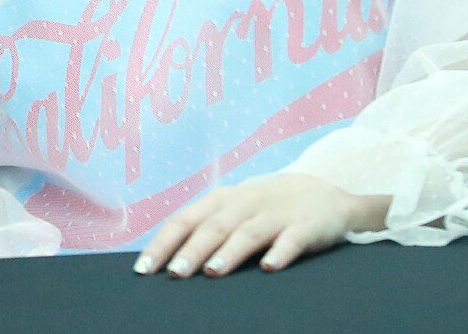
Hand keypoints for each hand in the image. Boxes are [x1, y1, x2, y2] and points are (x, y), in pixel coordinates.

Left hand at [134, 175, 385, 278]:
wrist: (324, 194)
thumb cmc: (264, 209)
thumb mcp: (233, 211)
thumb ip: (204, 229)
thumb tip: (165, 260)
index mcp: (221, 201)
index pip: (184, 220)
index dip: (163, 243)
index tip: (143, 270)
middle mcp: (244, 204)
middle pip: (213, 227)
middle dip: (192, 250)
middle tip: (175, 273)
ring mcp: (276, 214)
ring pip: (248, 232)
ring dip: (229, 252)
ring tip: (212, 271)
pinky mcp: (306, 226)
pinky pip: (292, 240)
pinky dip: (281, 253)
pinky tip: (269, 267)